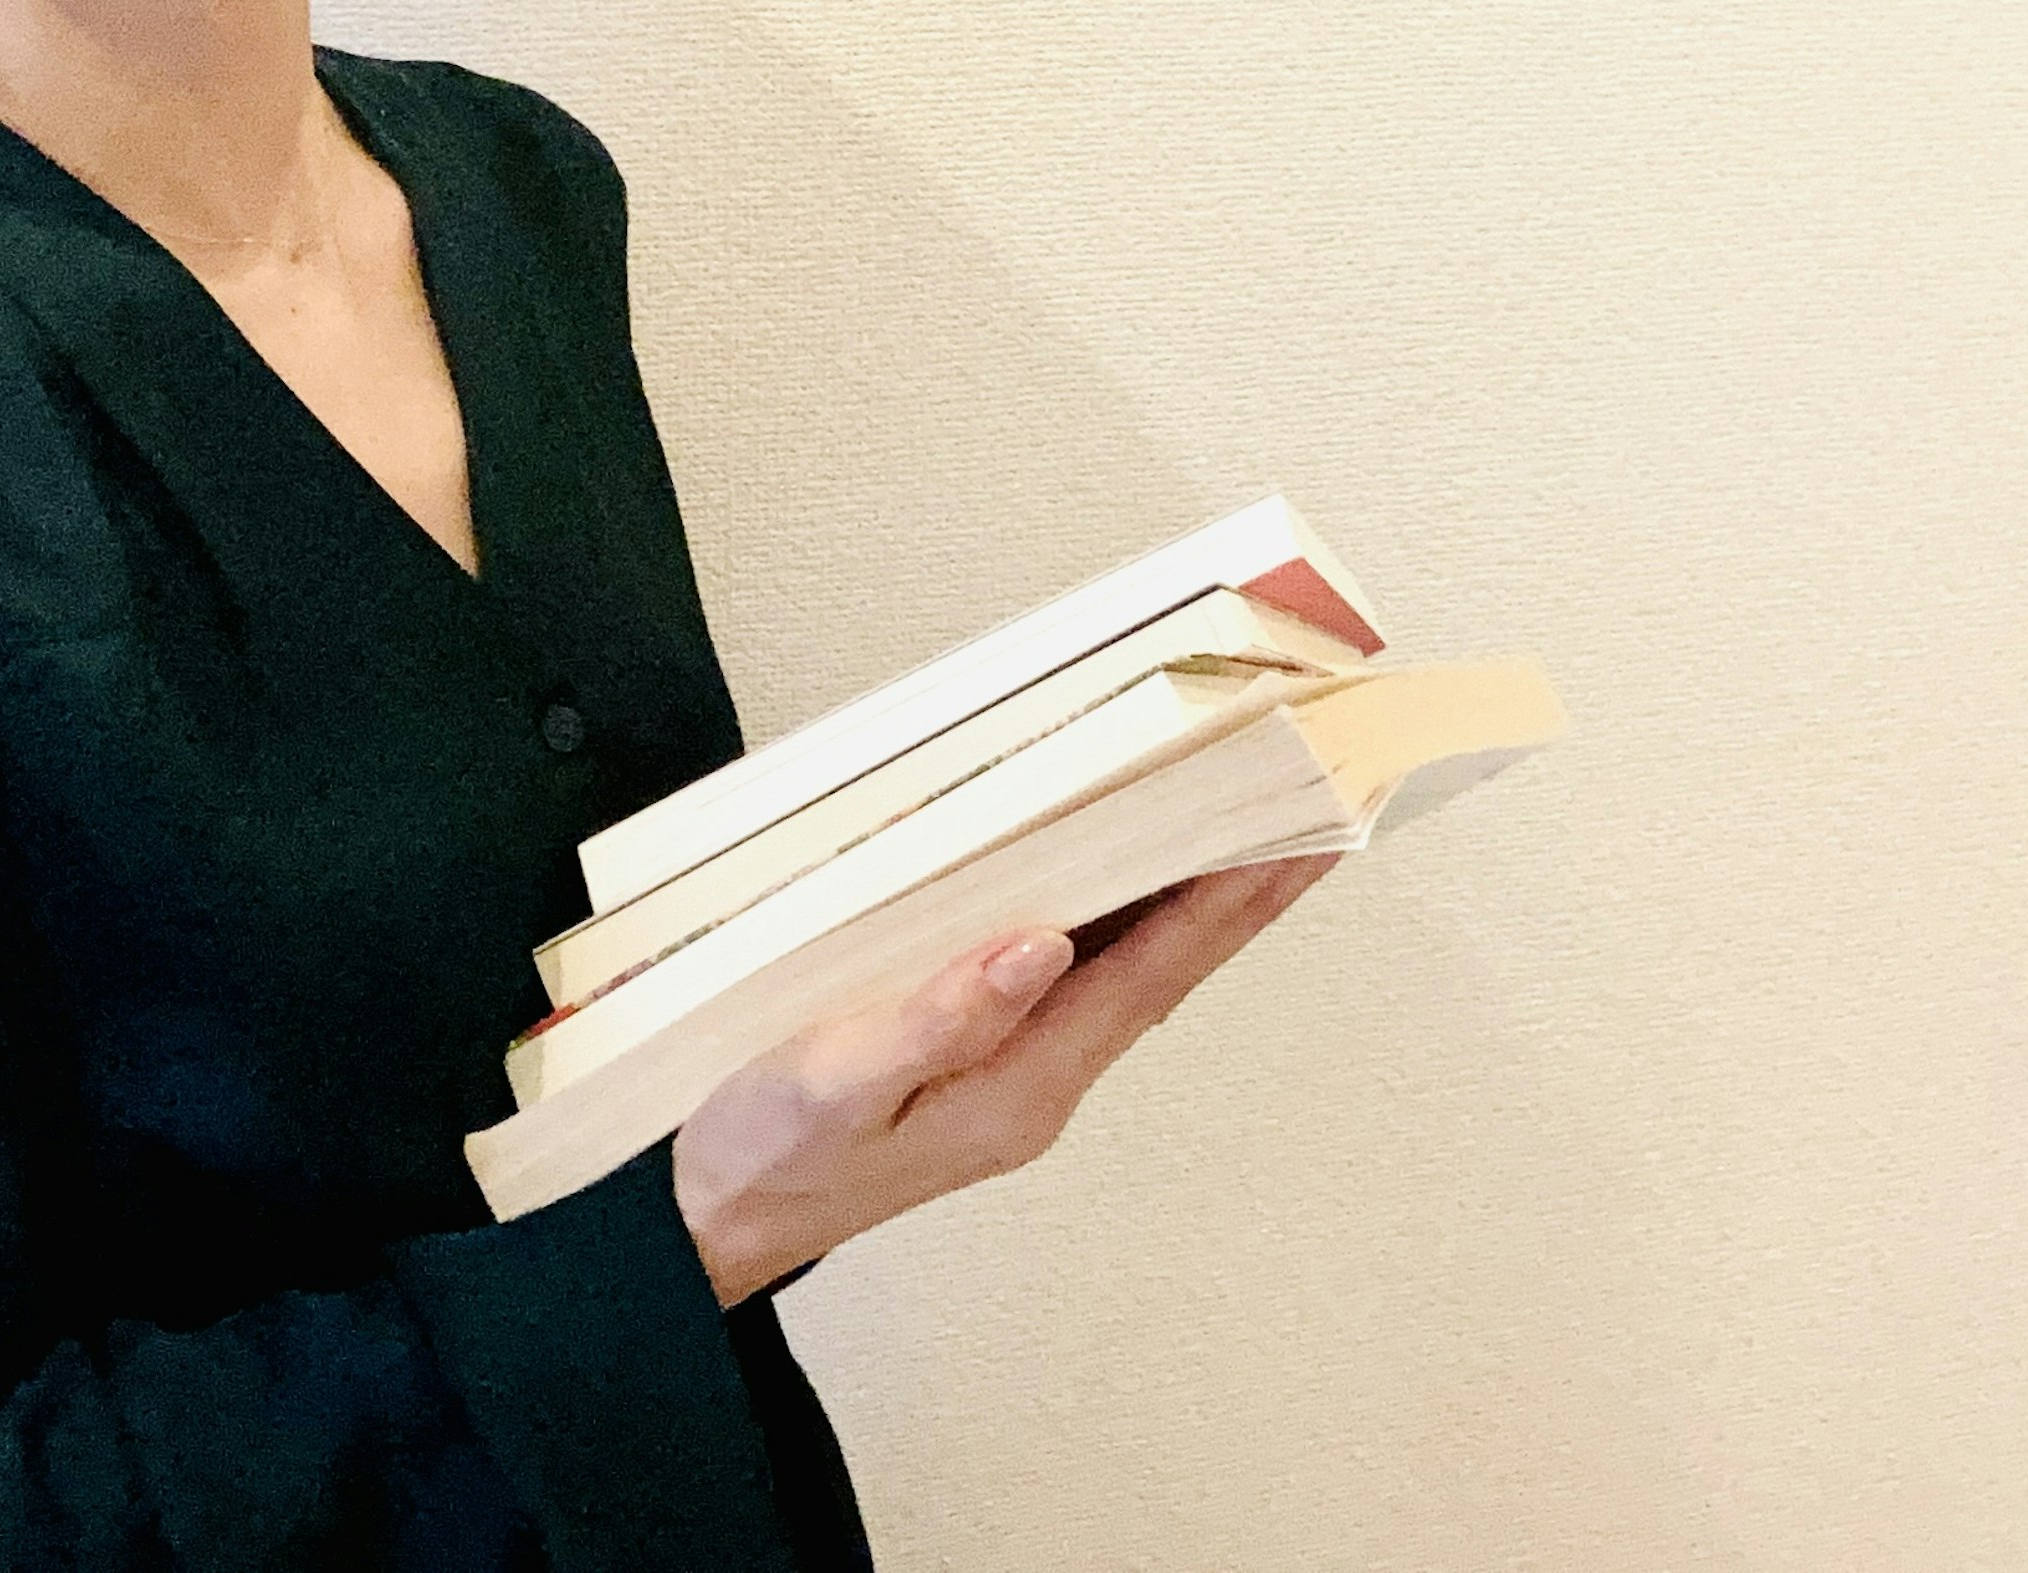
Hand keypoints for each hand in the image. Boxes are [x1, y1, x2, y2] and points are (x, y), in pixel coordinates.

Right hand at [668, 853, 1339, 1305]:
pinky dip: (1126, 914)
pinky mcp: (983, 1057)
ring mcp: (1017, 1072)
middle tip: (1317, 804)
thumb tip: (1043, 944)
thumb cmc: (764, 1149)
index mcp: (1023, 1086)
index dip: (1234, 900)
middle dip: (1243, 888)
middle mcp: (1041, 1081)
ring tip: (1254, 821)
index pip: (1157, 974)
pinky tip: (1132, 875)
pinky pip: (1083, 974)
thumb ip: (940, 1017)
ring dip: (1195, 897)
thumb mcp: (837, 1078)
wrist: (710, 1223)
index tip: (1307, 833)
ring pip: (1133, 968)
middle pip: (1167, 967)